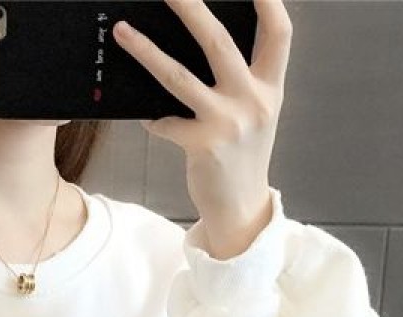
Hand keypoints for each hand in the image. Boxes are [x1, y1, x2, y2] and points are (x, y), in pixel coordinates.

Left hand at [113, 0, 291, 258]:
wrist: (241, 209)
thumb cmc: (243, 157)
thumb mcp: (256, 114)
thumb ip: (243, 80)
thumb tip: (203, 43)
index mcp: (271, 88)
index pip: (279, 32)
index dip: (268, 1)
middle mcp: (253, 101)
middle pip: (219, 41)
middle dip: (190, 8)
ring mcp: (227, 124)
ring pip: (179, 77)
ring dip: (146, 52)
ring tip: (123, 32)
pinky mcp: (202, 146)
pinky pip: (165, 122)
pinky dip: (152, 117)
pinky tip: (143, 114)